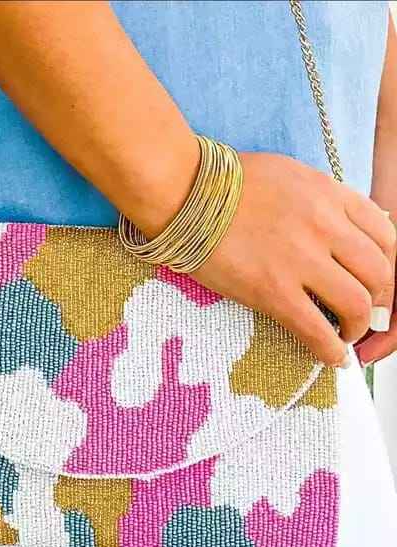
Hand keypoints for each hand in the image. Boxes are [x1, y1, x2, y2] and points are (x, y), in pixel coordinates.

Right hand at [191, 152, 396, 367]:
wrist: (184, 191)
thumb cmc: (225, 182)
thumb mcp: (289, 175)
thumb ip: (324, 198)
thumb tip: (348, 226)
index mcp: (329, 194)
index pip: (387, 236)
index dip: (388, 267)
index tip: (377, 284)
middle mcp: (324, 225)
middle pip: (380, 273)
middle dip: (380, 302)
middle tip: (365, 314)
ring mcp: (299, 259)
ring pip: (356, 304)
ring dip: (359, 327)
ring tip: (347, 336)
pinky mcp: (271, 289)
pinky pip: (316, 329)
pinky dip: (331, 349)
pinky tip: (332, 357)